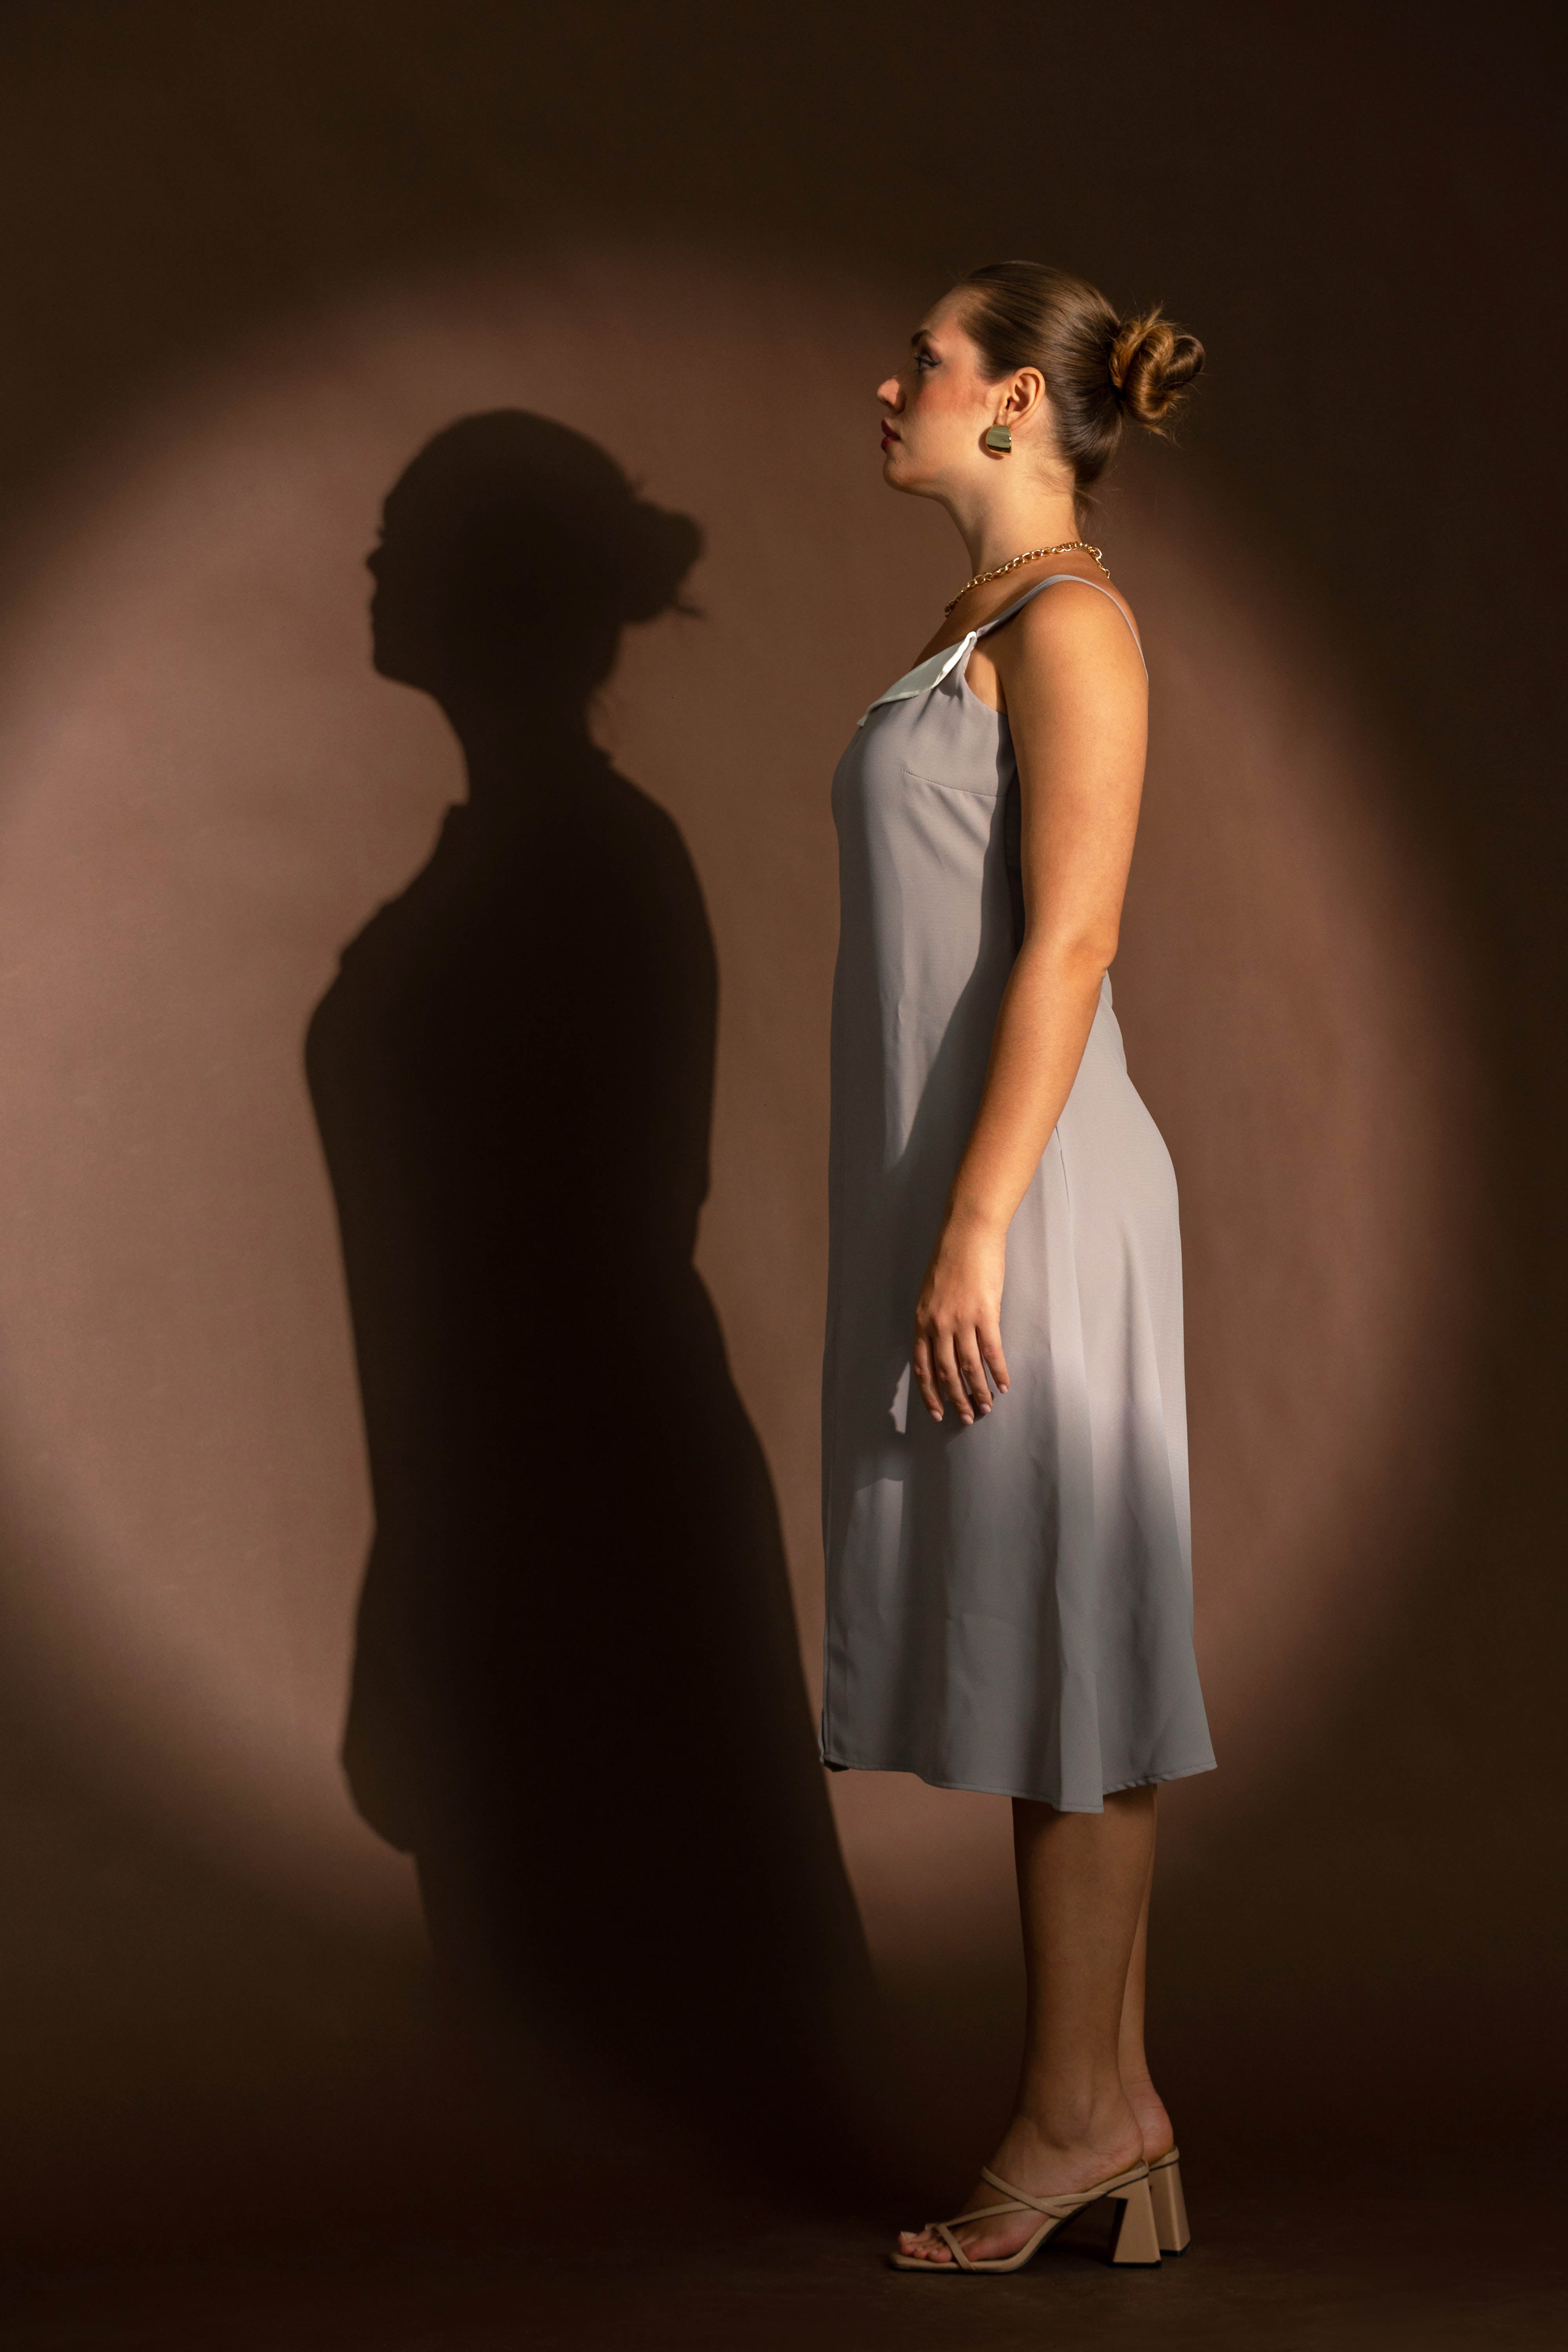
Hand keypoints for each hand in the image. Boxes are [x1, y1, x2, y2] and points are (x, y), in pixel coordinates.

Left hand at [912, 1212, 1010, 1425]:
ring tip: (987, 1407)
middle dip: (956, 1399)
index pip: (921, 1367)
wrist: (968, 1235)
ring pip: (969, 1367)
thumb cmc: (950, 1260)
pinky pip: (991, 1351)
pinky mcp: (985, 1314)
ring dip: (978, 1391)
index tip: (937, 1413)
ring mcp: (961, 1321)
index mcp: (922, 1321)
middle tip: (968, 1417)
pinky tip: (1004, 1385)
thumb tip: (944, 1346)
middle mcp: (938, 1325)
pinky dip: (998, 1371)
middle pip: (946, 1373)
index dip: (929, 1393)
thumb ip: (934, 1321)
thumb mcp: (932, 1294)